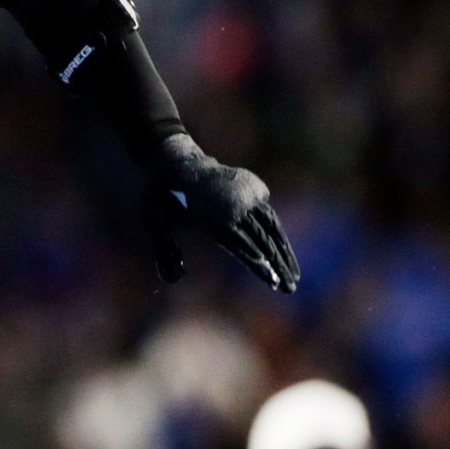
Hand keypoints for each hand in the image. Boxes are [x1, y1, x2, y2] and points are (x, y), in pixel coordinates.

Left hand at [140, 134, 299, 290]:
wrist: (175, 161)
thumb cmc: (162, 197)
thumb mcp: (155, 223)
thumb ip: (165, 252)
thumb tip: (172, 280)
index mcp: (215, 218)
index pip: (243, 247)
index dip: (259, 266)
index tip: (274, 281)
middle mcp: (236, 207)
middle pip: (263, 241)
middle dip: (278, 266)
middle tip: (290, 287)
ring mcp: (247, 196)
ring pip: (272, 228)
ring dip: (285, 252)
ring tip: (294, 274)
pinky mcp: (253, 187)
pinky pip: (268, 215)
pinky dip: (277, 233)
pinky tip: (284, 250)